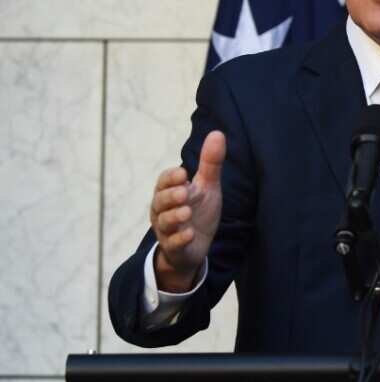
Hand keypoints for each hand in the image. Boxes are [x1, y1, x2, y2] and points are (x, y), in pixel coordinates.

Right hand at [149, 131, 224, 291]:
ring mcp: (167, 230)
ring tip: (187, 212)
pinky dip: (180, 239)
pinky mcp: (175, 247)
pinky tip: (190, 235)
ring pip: (164, 223)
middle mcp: (163, 210)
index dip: (171, 178)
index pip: (164, 181)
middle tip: (184, 193)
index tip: (183, 174)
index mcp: (169, 192)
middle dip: (170, 196)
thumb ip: (210, 163)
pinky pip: (173, 244)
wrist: (197, 245)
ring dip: (175, 217)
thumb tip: (217, 133)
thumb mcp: (207, 187)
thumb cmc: (198, 211)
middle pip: (160, 201)